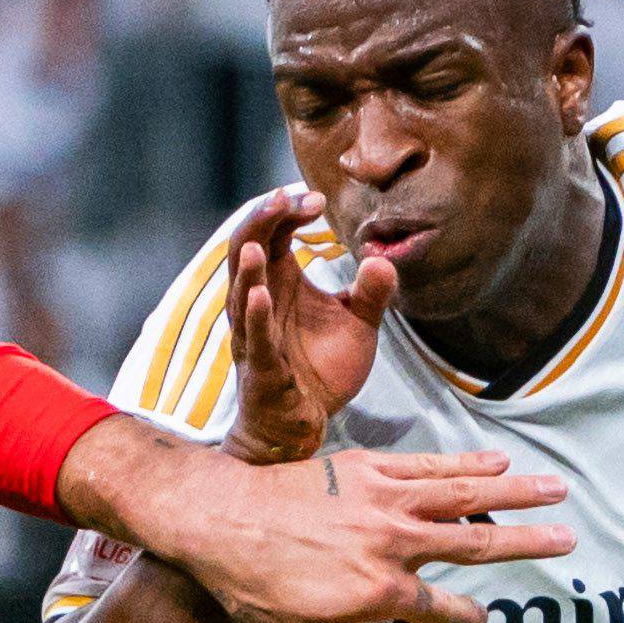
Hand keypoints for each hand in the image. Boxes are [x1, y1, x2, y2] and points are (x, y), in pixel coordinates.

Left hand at [82, 429, 575, 622]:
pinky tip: (499, 460)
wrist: (219, 519)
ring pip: (466, 495)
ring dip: (516, 491)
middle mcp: (395, 542)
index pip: (444, 609)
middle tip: (570, 539)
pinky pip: (432, 465)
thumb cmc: (259, 588)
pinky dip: (468, 463)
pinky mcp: (370, 467)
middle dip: (526, 544)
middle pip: (476, 543)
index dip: (466, 618)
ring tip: (557, 488)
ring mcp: (386, 499)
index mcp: (382, 591)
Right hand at [224, 189, 393, 466]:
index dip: (287, 210)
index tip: (317, 199)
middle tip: (289, 198)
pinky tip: (262, 294)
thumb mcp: (357, 324)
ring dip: (251, 264)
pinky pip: (253, 338)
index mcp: (278, 283)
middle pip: (246, 249)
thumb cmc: (321, 370)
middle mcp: (257, 303)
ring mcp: (253, 334)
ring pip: (240, 291)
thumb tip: (383, 260)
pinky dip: (256, 316)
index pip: (271, 233)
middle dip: (263, 220)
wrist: (304, 424)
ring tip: (264, 235)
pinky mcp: (259, 367)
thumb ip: (372, 292)